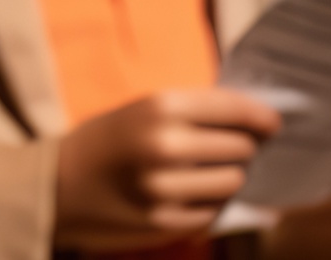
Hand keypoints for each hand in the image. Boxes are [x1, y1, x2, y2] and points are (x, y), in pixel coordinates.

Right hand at [53, 88, 280, 252]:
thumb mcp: (142, 110)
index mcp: (160, 106)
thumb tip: (257, 123)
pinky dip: (209, 203)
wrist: (57, 186)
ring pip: (233, 182)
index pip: (234, 109)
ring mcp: (165, 189)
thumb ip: (193, 113)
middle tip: (227, 147)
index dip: (262, 116)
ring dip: (227, 178)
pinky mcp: (166, 223)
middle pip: (241, 147)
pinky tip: (187, 195)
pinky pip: (214, 212)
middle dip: (240, 148)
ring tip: (204, 173)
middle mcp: (165, 145)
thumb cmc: (108, 141)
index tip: (274, 123)